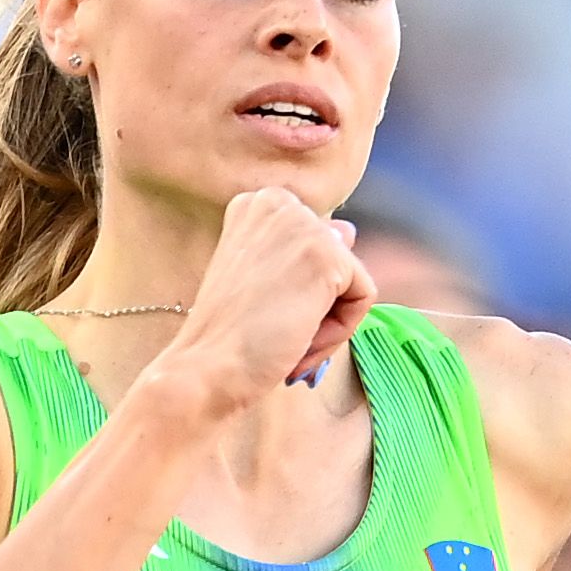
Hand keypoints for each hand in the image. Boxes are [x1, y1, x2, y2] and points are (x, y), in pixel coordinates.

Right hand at [165, 189, 372, 397]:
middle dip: (316, 305)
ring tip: (286, 337)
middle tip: (274, 329)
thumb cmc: (228, 335)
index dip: (298, 291)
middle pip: (336, 259)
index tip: (264, 313)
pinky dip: (339, 331)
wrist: (207, 367)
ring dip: (326, 323)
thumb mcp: (262, 277)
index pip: (314, 244)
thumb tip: (347, 230)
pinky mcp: (328, 255)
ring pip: (351, 280)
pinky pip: (363, 296)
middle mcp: (280, 202)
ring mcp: (304, 225)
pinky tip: (300, 340)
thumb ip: (303, 250)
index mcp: (258, 204)